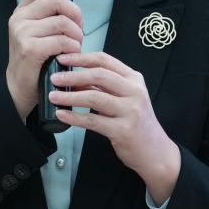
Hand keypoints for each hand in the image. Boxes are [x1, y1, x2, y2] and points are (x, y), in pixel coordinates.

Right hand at [6, 0, 82, 117]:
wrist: (21, 87)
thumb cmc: (37, 59)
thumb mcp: (39, 31)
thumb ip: (50, 14)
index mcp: (22, 11)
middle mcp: (19, 19)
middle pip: (56, 1)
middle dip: (76, 14)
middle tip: (79, 30)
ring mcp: (22, 33)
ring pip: (62, 22)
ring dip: (76, 35)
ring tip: (75, 46)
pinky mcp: (29, 49)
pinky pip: (62, 41)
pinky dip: (72, 48)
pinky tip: (70, 55)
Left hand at [48, 52, 180, 203]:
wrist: (155, 151)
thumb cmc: (137, 123)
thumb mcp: (127, 98)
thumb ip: (105, 87)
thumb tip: (74, 78)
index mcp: (134, 79)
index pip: (105, 60)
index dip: (81, 57)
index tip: (63, 58)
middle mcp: (134, 92)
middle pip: (99, 76)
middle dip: (73, 75)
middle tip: (54, 78)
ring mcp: (130, 111)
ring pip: (94, 98)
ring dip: (70, 96)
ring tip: (54, 96)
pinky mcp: (123, 130)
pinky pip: (92, 121)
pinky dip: (74, 117)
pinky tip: (62, 115)